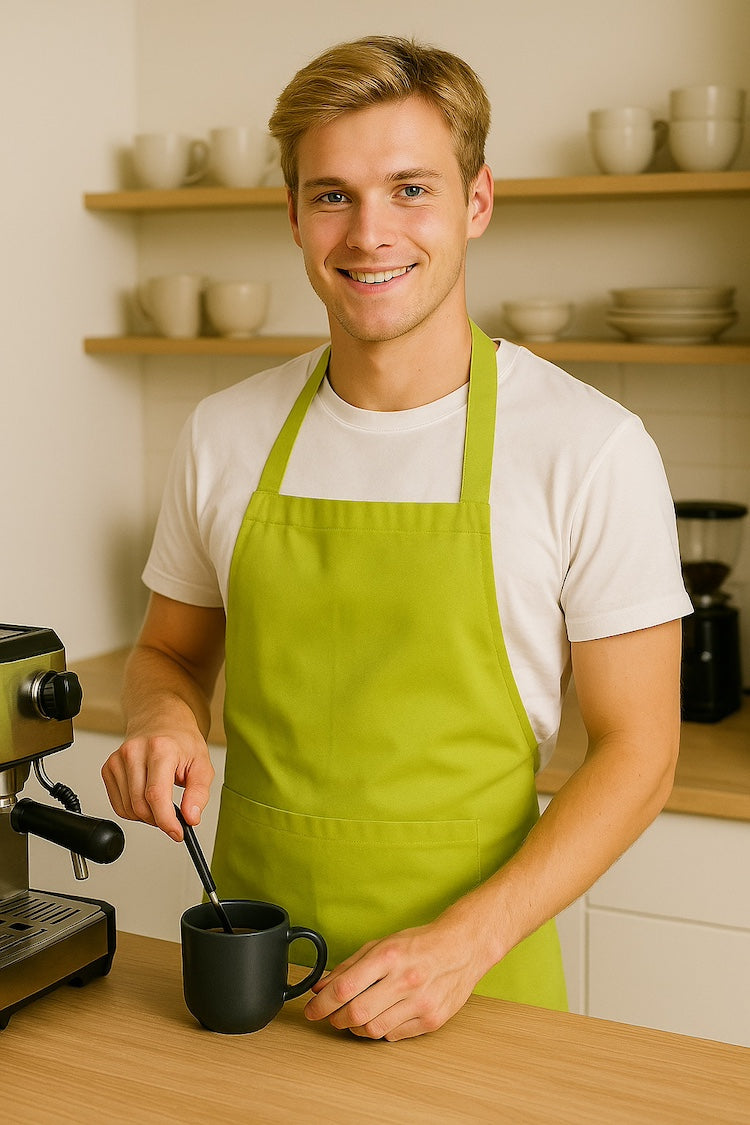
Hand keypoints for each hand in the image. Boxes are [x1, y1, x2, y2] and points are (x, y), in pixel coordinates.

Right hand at [102, 729, 213, 840]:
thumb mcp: (202, 764)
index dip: (166, 821)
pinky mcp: (108, 767)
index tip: (177, 833)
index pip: (156, 794)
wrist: (161, 720)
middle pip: (140, 805)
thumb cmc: (181, 741)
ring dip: (146, 816)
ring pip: (128, 809)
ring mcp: (117, 759)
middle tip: (173, 815)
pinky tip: (146, 798)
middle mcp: (134, 752)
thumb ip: (199, 793)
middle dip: (159, 819)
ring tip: (161, 802)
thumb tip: (191, 817)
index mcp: (160, 748)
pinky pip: (118, 805)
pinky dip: (133, 811)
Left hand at [303, 914, 486, 1041]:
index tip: (311, 1011)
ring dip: (357, 1027)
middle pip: (356, 1013)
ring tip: (356, 1017)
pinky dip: (381, 1030)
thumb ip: (349, 966)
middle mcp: (404, 980)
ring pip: (373, 1029)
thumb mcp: (381, 945)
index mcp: (388, 956)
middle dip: (335, 1019)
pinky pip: (394, 1036)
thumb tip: (321, 987)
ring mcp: (420, 1002)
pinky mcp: (432, 1020)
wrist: (462, 948)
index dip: (321, 1004)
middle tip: (331, 1016)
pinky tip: (382, 1017)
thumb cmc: (420, 944)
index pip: (344, 988)